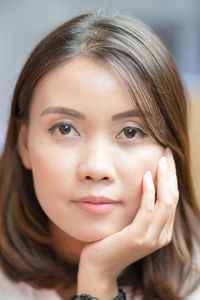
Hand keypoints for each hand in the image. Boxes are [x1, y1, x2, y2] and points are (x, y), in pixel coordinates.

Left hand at [77, 148, 178, 297]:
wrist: (98, 267)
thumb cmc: (111, 242)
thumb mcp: (130, 224)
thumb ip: (141, 210)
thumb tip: (145, 185)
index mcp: (161, 231)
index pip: (171, 199)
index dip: (171, 178)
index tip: (166, 159)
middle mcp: (161, 235)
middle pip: (172, 198)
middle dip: (171, 174)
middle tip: (166, 153)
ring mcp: (151, 238)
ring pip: (165, 202)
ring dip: (164, 179)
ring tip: (160, 160)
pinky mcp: (137, 238)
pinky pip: (147, 210)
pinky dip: (149, 192)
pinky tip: (146, 176)